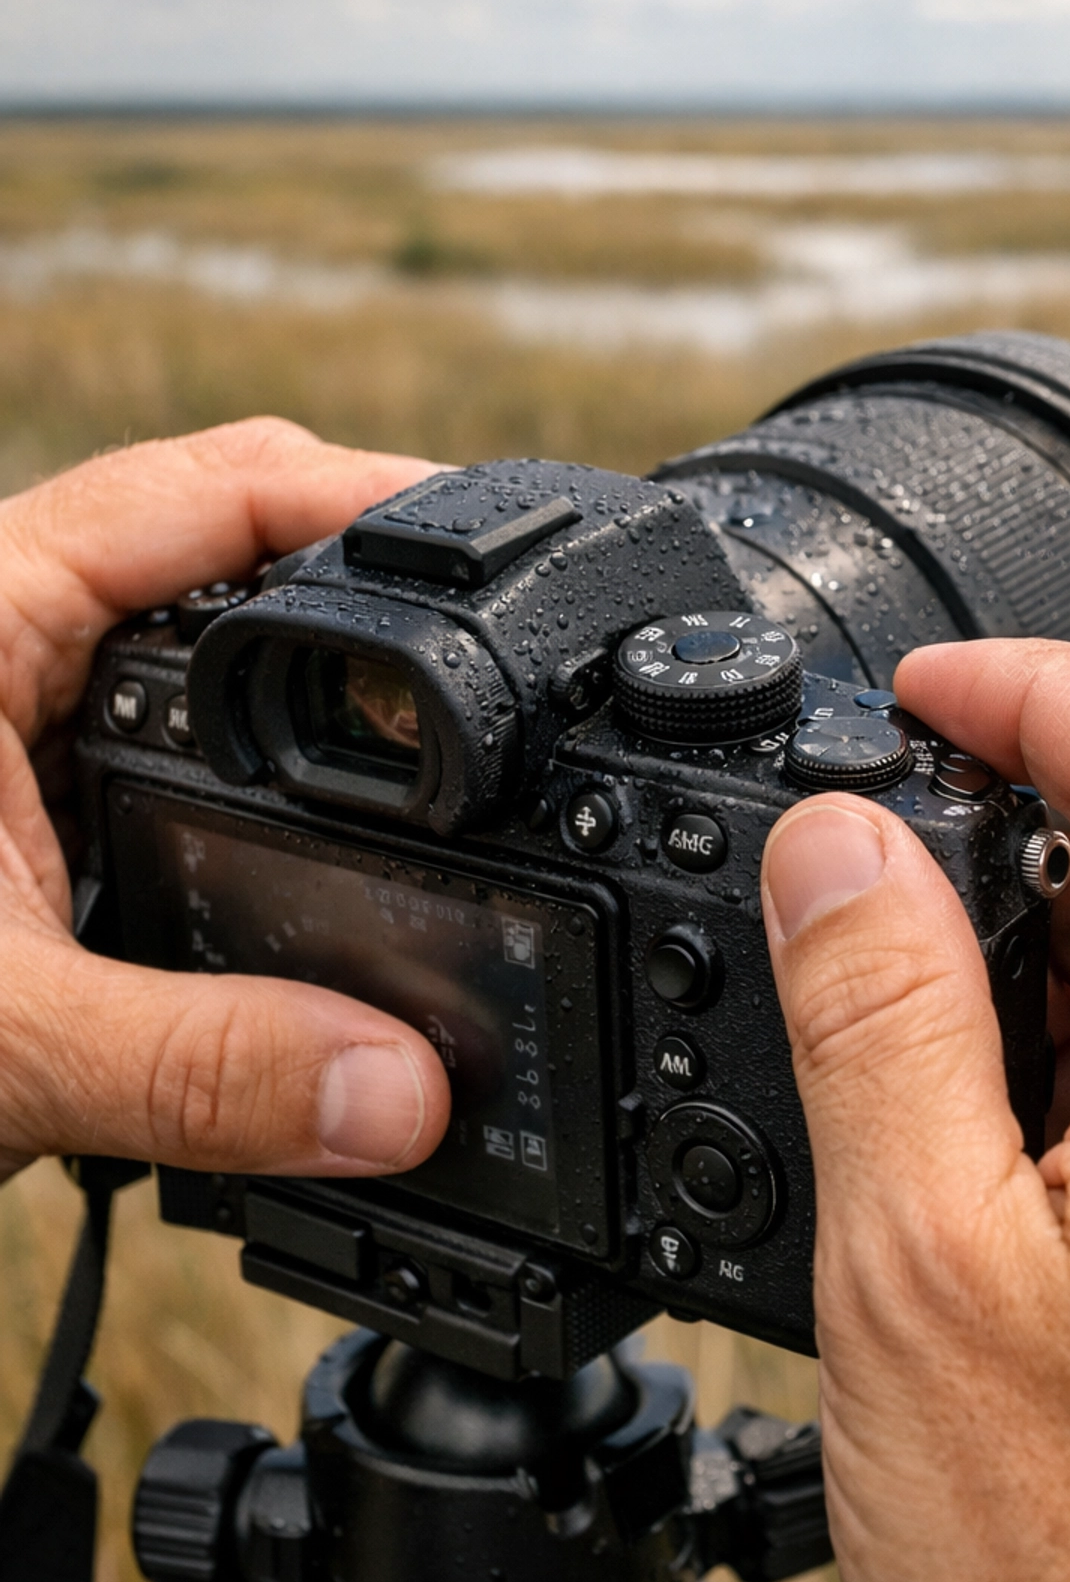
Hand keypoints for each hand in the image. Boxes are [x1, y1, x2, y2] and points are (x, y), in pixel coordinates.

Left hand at [0, 420, 451, 1186]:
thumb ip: (200, 1067)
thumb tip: (400, 1092)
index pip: (217, 488)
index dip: (377, 504)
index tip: (507, 548)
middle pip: (228, 543)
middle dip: (371, 585)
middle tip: (506, 647)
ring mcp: (8, 707)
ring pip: (198, 643)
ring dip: (311, 678)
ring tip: (445, 724)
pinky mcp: (17, 792)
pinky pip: (170, 734)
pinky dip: (260, 764)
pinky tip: (324, 825)